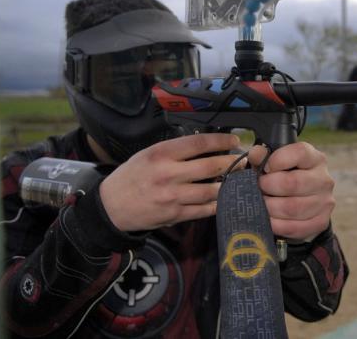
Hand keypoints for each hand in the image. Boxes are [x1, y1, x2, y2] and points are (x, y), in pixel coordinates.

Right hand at [99, 133, 243, 231]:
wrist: (111, 207)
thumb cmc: (132, 175)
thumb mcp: (148, 154)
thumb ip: (174, 151)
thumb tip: (206, 146)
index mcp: (161, 154)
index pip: (198, 143)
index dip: (221, 141)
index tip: (234, 141)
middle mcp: (168, 174)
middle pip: (210, 167)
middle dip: (232, 163)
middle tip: (245, 160)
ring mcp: (173, 197)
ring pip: (211, 190)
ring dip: (229, 185)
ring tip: (240, 179)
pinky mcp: (175, 215)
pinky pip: (204, 209)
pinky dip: (218, 203)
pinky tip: (227, 198)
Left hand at [248, 142, 334, 241]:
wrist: (301, 201)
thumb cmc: (285, 177)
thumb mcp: (274, 163)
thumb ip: (263, 156)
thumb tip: (255, 154)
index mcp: (315, 159)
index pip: (300, 153)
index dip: (277, 160)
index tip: (265, 167)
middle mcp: (324, 179)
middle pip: (293, 183)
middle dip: (269, 186)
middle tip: (259, 188)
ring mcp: (325, 202)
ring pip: (292, 208)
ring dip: (270, 207)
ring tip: (261, 203)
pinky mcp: (321, 222)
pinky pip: (294, 227)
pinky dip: (276, 224)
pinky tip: (268, 219)